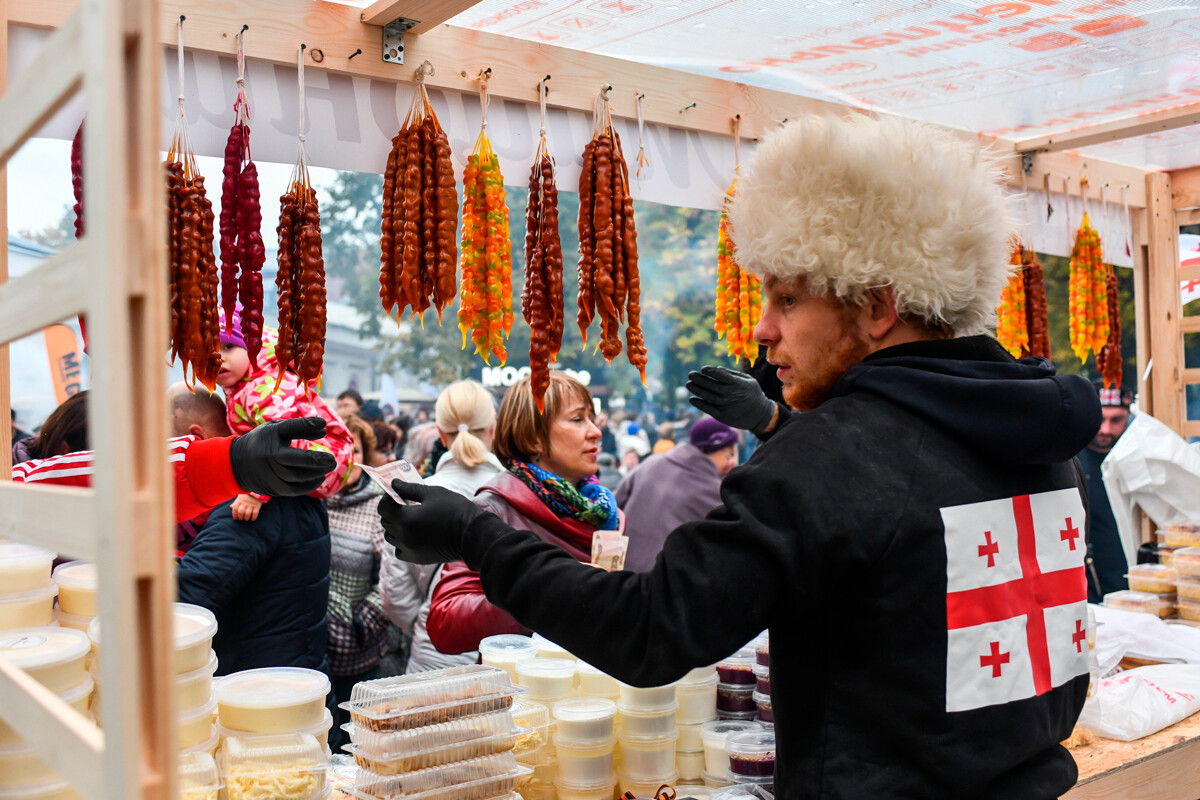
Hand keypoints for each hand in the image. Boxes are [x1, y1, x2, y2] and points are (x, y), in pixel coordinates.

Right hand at [229, 417, 336, 496]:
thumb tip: (324, 428)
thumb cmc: (262, 441)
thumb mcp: (277, 429)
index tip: (325, 424)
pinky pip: (294, 490)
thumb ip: (300, 427)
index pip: (292, 433)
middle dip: (318, 461)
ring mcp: (271, 476)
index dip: (309, 428)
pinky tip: (319, 478)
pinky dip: (309, 485)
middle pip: (299, 461)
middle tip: (333, 460)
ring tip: (329, 467)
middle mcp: (270, 460)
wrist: (236, 462)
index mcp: (271, 443)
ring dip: (317, 473)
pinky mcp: (272, 488)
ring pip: (299, 477)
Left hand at [231, 493, 262, 520]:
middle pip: (241, 512)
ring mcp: (251, 504)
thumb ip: (235, 502)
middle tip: (241, 519)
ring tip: (246, 519)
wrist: (256, 490)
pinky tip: (252, 519)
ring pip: (247, 514)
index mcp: (239, 500)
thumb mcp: (240, 497)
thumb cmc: (246, 495)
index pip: (235, 509)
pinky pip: (255, 513)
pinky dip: (254, 517)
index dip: (234, 515)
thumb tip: (231, 507)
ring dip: (246, 518)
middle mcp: (244, 502)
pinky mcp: (257, 505)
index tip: (235, 518)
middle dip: (240, 517)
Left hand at [379, 480, 501, 564]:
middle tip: (404, 503)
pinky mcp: (417, 559)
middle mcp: (403, 537)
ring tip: (410, 519)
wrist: (472, 534)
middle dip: (391, 511)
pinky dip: (401, 543)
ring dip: (395, 527)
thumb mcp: (432, 493)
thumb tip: (394, 484)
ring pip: (390, 537)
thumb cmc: (454, 509)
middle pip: (385, 522)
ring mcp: (409, 550)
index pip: (382, 508)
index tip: (397, 494)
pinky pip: (399, 551)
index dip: (388, 498)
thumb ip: (409, 489)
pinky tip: (413, 535)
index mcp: (405, 519)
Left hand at [687, 365, 777, 436]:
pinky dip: (699, 404)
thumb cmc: (753, 394)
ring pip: (708, 397)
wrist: (760, 415)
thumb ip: (732, 374)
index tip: (703, 369)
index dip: (710, 371)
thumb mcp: (748, 380)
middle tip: (690, 374)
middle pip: (711, 385)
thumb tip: (717, 369)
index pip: (720, 375)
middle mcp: (730, 394)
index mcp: (737, 384)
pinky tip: (692, 399)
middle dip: (699, 379)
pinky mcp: (723, 416)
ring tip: (688, 384)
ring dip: (696, 390)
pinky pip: (708, 409)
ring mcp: (726, 406)